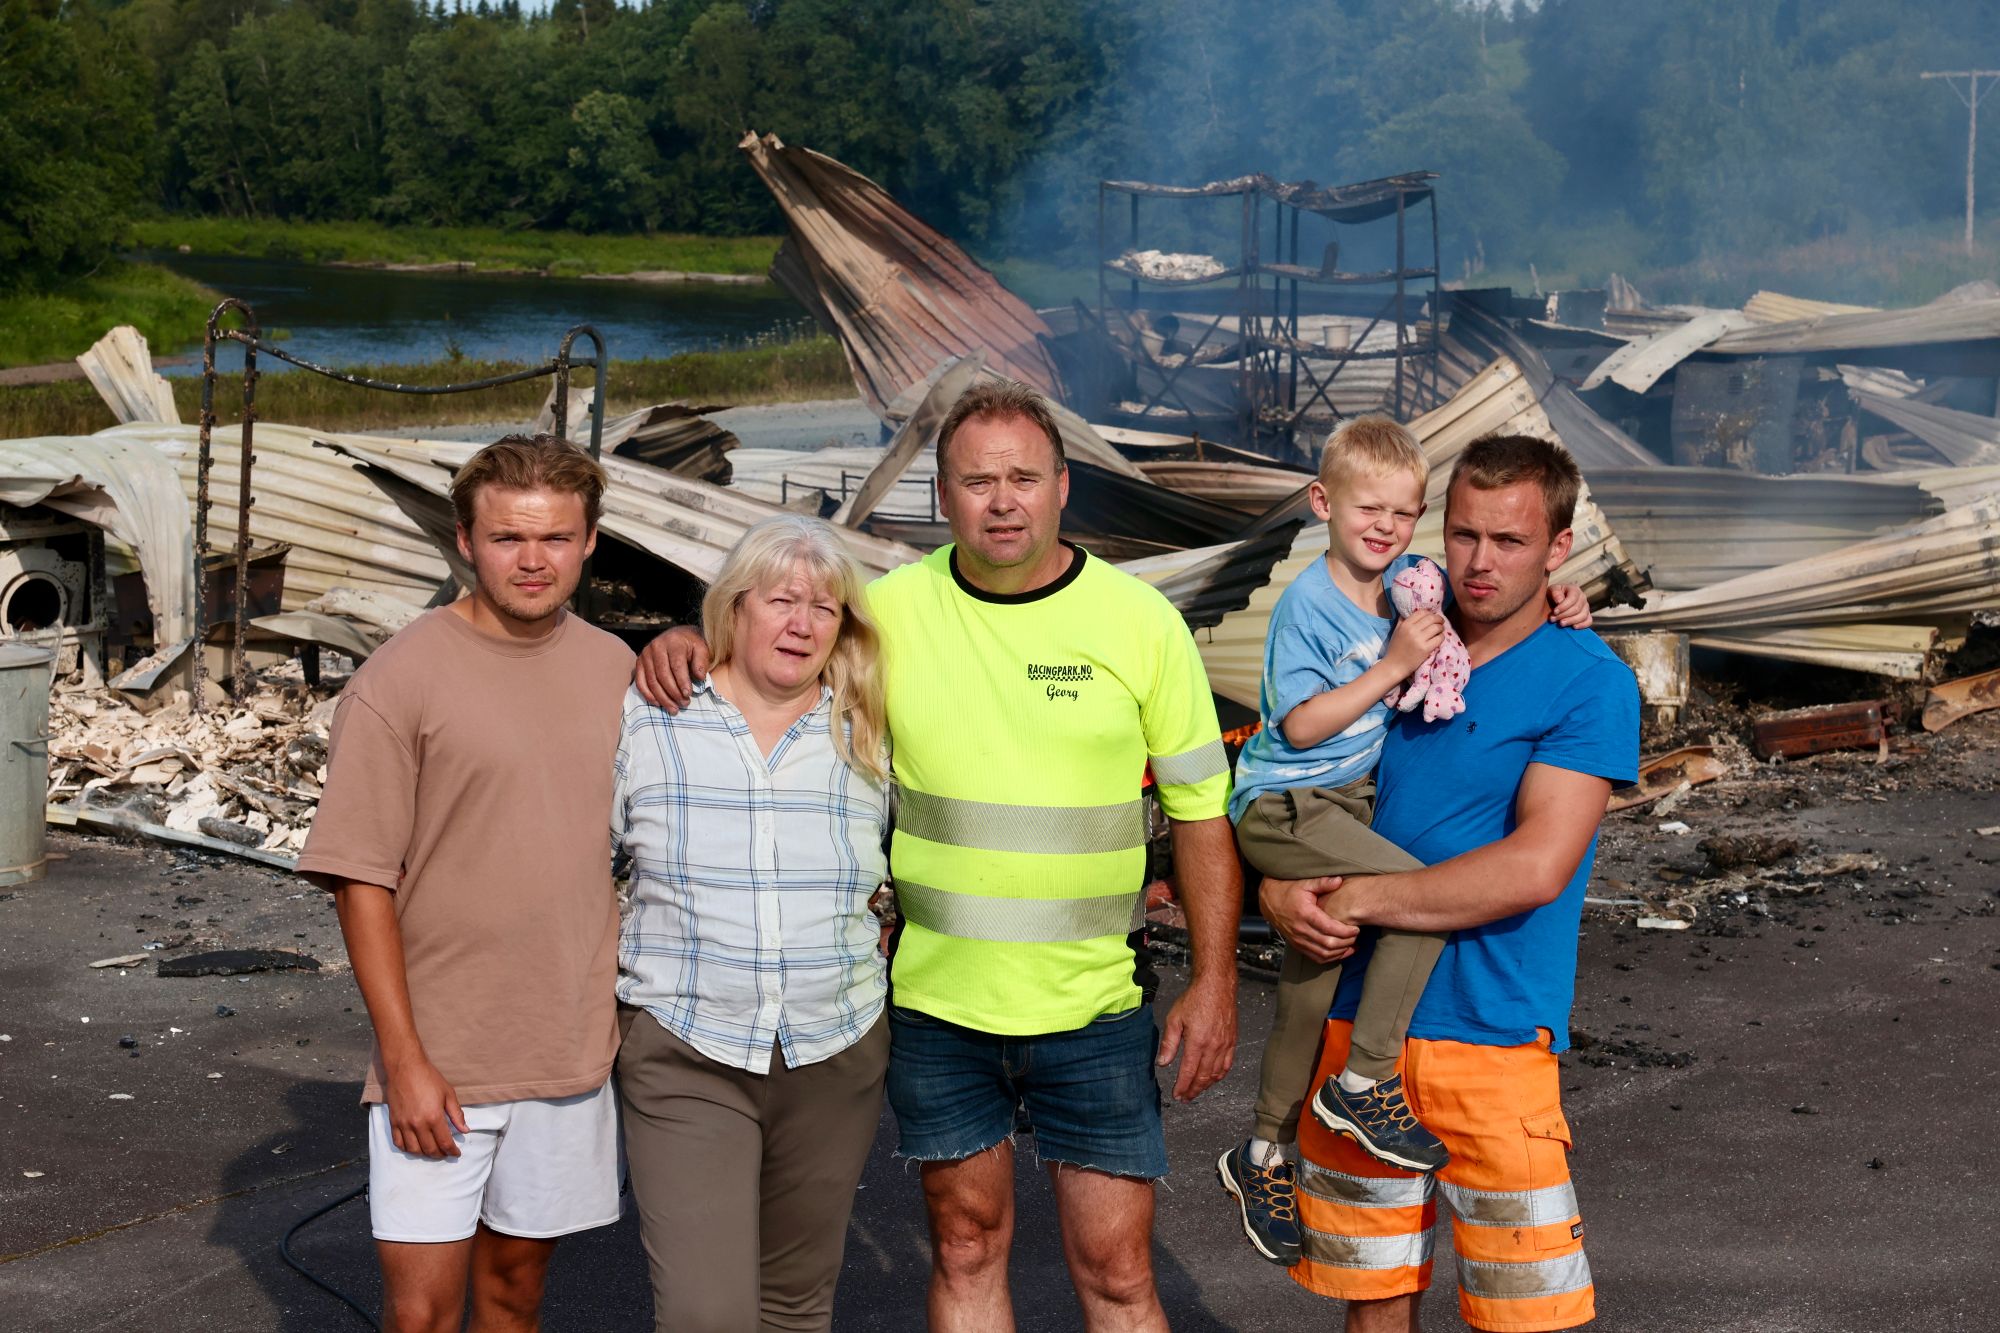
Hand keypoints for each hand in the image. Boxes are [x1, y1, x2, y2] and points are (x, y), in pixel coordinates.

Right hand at [384, 1057, 467, 1158]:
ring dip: (424, 1154)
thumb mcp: (448, 1094)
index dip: (452, 1151)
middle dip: (440, 1154)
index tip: (456, 1153)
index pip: (445, 1142)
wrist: (406, 1068)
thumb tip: (464, 1130)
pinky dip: (407, 1149)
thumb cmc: (429, 1078)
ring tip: (432, 1151)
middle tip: (445, 1153)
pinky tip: (414, 1146)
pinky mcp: (394, 1122)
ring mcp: (404, 1124)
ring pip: (414, 1150)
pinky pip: (398, 1143)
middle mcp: (418, 1124)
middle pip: (430, 1149)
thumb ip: (456, 1114)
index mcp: (434, 1117)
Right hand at [634, 625, 709, 711]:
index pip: (676, 665)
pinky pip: (640, 682)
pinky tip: (658, 704)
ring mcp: (645, 655)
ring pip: (651, 681)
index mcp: (673, 642)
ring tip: (674, 709)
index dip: (682, 682)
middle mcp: (656, 647)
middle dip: (673, 693)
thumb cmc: (691, 645)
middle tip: (684, 704)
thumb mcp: (701, 648)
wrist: (678, 635)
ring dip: (662, 698)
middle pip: (662, 675)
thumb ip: (701, 661)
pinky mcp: (639, 663)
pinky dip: (648, 695)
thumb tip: (700, 677)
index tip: (688, 695)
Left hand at [1156, 974, 1235, 1101]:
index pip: (1189, 1072)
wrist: (1216, 985)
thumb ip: (1169, 1043)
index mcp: (1197, 1042)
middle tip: (1185, 1098)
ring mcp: (1225, 1045)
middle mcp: (1213, 1046)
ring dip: (1206, 1086)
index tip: (1177, 1095)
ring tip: (1196, 1091)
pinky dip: (1219, 1076)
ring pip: (1216, 1074)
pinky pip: (1227, 1065)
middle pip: (1203, 1077)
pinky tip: (1213, 1079)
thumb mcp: (1174, 1019)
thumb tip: (1163, 1063)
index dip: (1182, 1086)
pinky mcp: (1232, 1041)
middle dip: (1193, 1090)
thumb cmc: (1195, 999)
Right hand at [1258, 875, 1358, 963]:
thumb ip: (1323, 883)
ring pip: (1323, 954)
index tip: (1356, 928)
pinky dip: (1330, 958)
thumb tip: (1339, 880)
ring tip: (1351, 945)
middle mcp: (1301, 930)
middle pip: (1329, 944)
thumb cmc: (1288, 890)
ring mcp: (1298, 939)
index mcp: (1305, 914)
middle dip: (1346, 942)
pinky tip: (1340, 952)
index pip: (1330, 928)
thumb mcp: (1305, 883)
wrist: (1269, 900)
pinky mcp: (1297, 945)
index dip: (1346, 931)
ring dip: (1340, 952)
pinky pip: (1316, 957)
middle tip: (1356, 936)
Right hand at [1383, 610, 1446, 676]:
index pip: (1422, 612)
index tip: (1432, 617)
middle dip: (1438, 619)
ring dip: (1441, 628)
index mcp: (1405, 625)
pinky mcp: (1425, 649)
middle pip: (1431, 618)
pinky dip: (1441, 637)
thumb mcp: (1396, 631)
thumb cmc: (1395, 649)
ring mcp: (1419, 640)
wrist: (1394, 666)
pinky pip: (1439, 638)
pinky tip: (1439, 639)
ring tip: (1440, 630)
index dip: (1429, 613)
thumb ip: (1403, 620)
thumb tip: (1411, 611)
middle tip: (1440, 622)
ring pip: (1437, 627)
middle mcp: (1412, 630)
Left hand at [1548, 583, 1592, 627]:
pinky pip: (1589, 621)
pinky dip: (1582, 625)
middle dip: (1564, 615)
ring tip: (1560, 624)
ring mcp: (1586, 607)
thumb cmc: (1552, 595)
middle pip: (1577, 608)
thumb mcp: (1551, 591)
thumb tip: (1560, 601)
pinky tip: (1573, 627)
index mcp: (1574, 589)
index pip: (1572, 598)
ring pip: (1583, 616)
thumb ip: (1555, 593)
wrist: (1553, 602)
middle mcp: (1582, 597)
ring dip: (1571, 621)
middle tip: (1553, 619)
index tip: (1554, 612)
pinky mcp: (1587, 616)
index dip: (1564, 606)